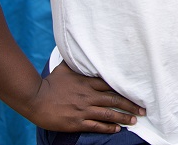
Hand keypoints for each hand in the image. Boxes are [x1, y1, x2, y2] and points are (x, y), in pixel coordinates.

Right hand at [25, 62, 144, 132]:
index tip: (138, 92)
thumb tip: (79, 48)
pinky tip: (117, 129)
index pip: (112, 85)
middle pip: (114, 99)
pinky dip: (108, 128)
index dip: (126, 90)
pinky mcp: (76, 122)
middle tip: (143, 110)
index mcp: (87, 82)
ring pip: (108, 114)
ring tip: (134, 120)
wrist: (35, 99)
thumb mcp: (64, 68)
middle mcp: (88, 95)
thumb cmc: (49, 83)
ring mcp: (83, 109)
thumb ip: (76, 61)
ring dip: (123, 117)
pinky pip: (96, 125)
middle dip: (130, 105)